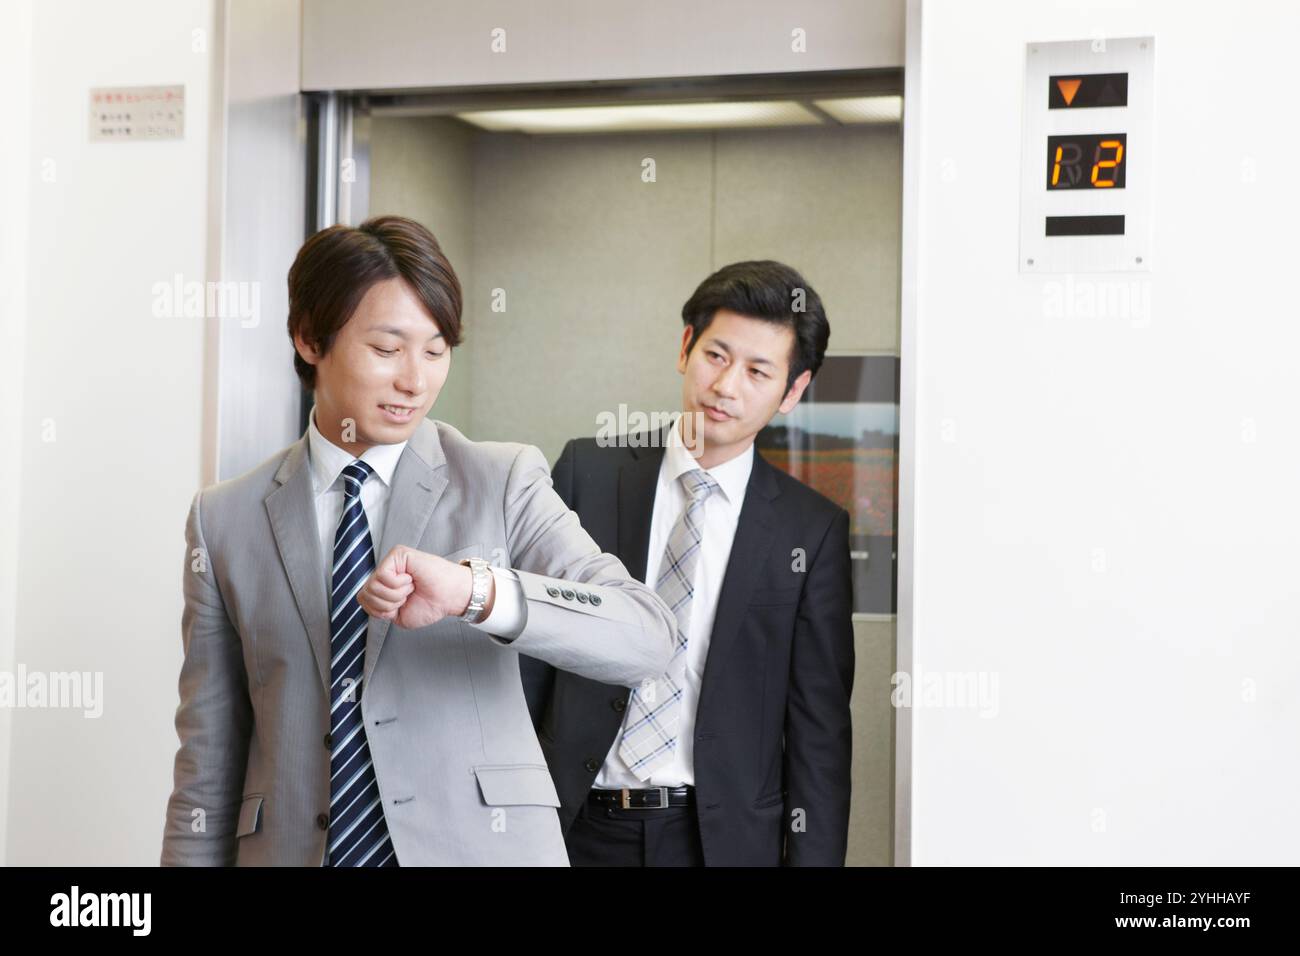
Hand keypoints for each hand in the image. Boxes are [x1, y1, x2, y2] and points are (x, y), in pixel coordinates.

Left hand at [358, 545, 474, 629]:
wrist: (450, 597)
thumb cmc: (431, 604)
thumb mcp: (397, 616)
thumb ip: (378, 608)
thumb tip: (364, 595)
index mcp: (384, 587)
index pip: (363, 599)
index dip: (379, 610)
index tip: (400, 607)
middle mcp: (385, 572)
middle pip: (365, 594)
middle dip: (387, 604)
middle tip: (407, 597)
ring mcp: (391, 562)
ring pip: (373, 586)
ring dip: (395, 594)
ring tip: (410, 588)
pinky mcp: (398, 554)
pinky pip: (383, 576)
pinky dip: (399, 584)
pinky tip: (411, 579)